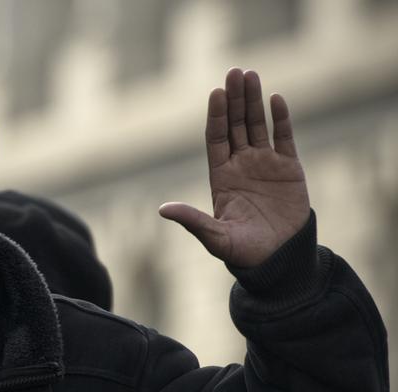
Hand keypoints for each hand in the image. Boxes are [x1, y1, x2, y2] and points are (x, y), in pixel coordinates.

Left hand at [159, 69, 309, 267]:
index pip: (216, 139)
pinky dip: (281, 119)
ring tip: (251, 74)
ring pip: (257, 125)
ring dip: (254, 101)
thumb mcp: (214, 236)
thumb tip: (163, 210)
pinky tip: (277, 99)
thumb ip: (192, 220)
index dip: (216, 116)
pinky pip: (284, 138)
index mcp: (221, 177)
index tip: (216, 93)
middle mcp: (241, 165)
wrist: (278, 259)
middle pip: (235, 125)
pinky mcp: (289, 169)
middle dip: (234, 99)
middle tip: (234, 71)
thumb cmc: (243, 251)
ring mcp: (265, 164)